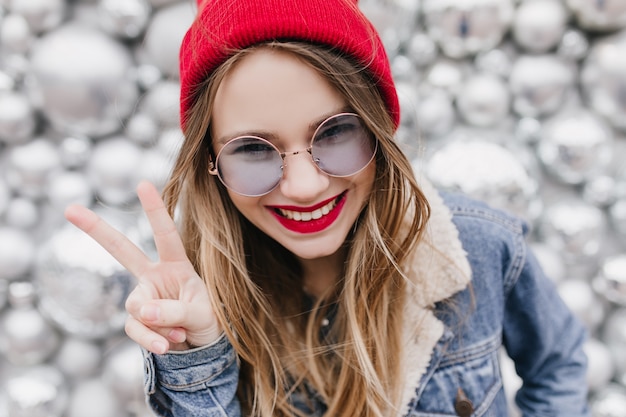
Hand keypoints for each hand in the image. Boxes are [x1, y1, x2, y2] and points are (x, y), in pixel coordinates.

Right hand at [65, 181, 221, 353]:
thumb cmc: (206, 320)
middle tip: (69, 208)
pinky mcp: (136, 320)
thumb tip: (141, 312)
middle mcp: (155, 276)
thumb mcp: (201, 313)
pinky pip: (136, 329)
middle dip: (96, 229)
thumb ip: (174, 311)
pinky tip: (168, 345)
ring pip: (138, 308)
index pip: (165, 234)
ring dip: (161, 325)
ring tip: (182, 332)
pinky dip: (152, 340)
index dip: (155, 210)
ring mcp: (142, 298)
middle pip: (121, 249)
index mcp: (176, 265)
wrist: (201, 347)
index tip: (143, 184)